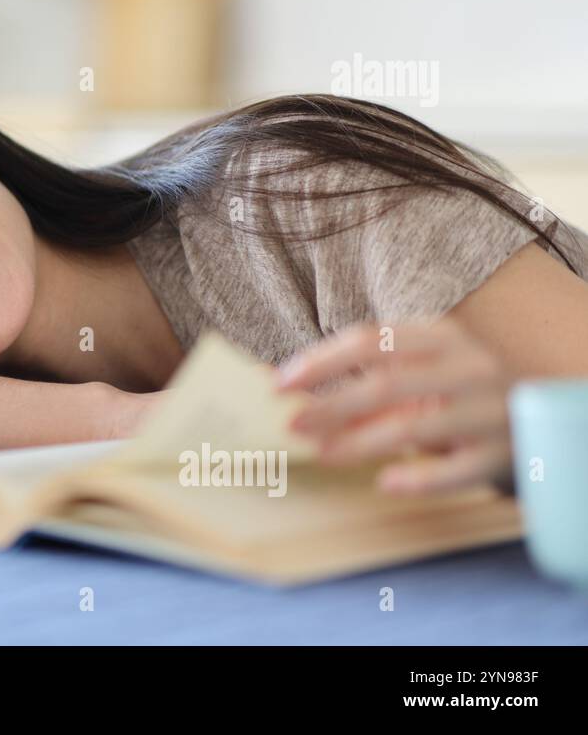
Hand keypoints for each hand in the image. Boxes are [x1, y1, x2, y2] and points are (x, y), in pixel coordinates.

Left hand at [274, 318, 515, 494]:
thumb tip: (282, 386)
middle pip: (386, 383)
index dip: (321, 361)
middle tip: (291, 424)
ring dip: (359, 442)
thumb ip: (361, 379)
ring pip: (414, 427)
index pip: (372, 339)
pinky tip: (385, 482)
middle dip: (331, 404)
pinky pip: (454, 471)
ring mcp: (488, 411)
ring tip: (321, 452)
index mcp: (441, 336)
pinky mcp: (501, 454)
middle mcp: (467, 367)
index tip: (278, 383)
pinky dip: (417, 478)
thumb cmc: (457, 391)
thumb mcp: (419, 373)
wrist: (538, 414)